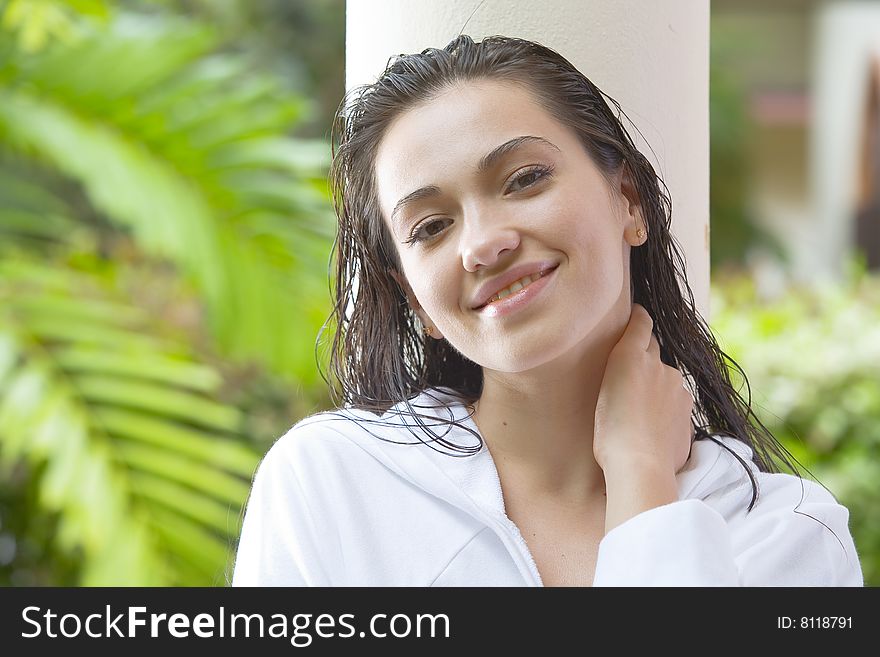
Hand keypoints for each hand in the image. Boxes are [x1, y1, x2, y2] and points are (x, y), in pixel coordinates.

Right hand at [593, 303, 694, 476]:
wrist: (641, 466)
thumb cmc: (610, 433)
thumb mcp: (603, 392)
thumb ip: (620, 370)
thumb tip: (632, 366)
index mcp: (631, 356)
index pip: (641, 324)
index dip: (639, 316)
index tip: (637, 311)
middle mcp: (658, 365)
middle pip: (653, 350)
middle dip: (644, 353)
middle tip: (628, 368)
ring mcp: (677, 388)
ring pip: (665, 379)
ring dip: (655, 385)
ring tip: (638, 407)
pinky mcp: (688, 411)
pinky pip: (675, 403)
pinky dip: (665, 409)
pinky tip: (651, 426)